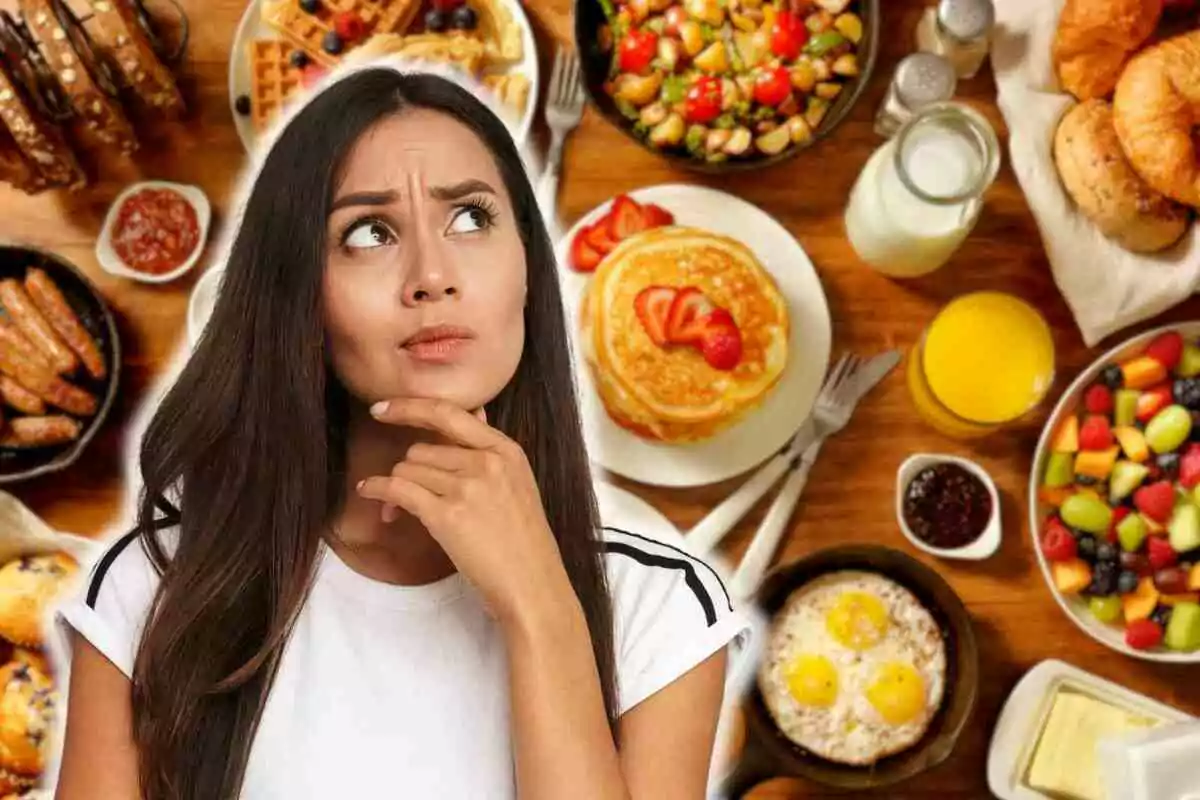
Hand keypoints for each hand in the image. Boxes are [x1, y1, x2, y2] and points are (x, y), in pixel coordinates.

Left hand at [357, 398, 576, 626]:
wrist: (533, 586)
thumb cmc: (524, 542)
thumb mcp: (517, 483)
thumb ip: (491, 449)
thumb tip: (477, 410)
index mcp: (506, 450)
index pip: (448, 413)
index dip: (409, 407)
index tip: (382, 409)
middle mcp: (487, 462)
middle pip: (422, 449)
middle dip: (409, 471)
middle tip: (407, 495)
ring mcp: (467, 487)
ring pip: (407, 469)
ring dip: (397, 488)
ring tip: (402, 511)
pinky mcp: (447, 515)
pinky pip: (398, 488)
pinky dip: (378, 490)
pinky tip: (370, 493)